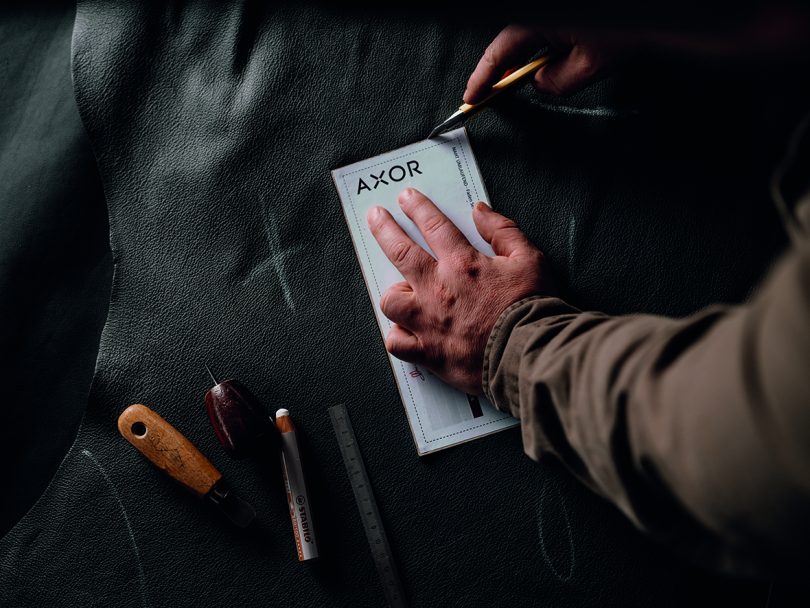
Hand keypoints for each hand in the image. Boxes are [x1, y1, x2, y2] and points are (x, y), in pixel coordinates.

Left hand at [366, 188, 552, 394]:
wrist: (533, 354)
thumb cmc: (533, 306)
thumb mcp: (529, 258)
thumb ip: (502, 231)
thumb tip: (479, 210)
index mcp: (462, 265)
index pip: (433, 226)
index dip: (417, 208)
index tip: (405, 197)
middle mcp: (438, 290)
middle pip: (400, 252)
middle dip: (384, 229)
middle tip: (375, 216)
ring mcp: (429, 323)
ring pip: (391, 301)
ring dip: (394, 292)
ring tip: (401, 290)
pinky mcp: (429, 354)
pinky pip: (397, 343)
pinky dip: (399, 336)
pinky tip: (405, 331)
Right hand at [464, 24, 634, 101]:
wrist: (654, 15)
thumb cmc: (629, 29)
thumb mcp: (589, 66)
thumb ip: (555, 82)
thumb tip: (540, 83)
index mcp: (538, 21)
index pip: (498, 54)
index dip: (482, 79)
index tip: (471, 97)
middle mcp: (539, 15)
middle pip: (507, 44)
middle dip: (500, 71)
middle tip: (487, 95)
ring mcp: (547, 16)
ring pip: (524, 38)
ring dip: (522, 61)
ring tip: (519, 82)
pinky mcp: (559, 19)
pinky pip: (539, 32)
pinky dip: (537, 49)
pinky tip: (545, 63)